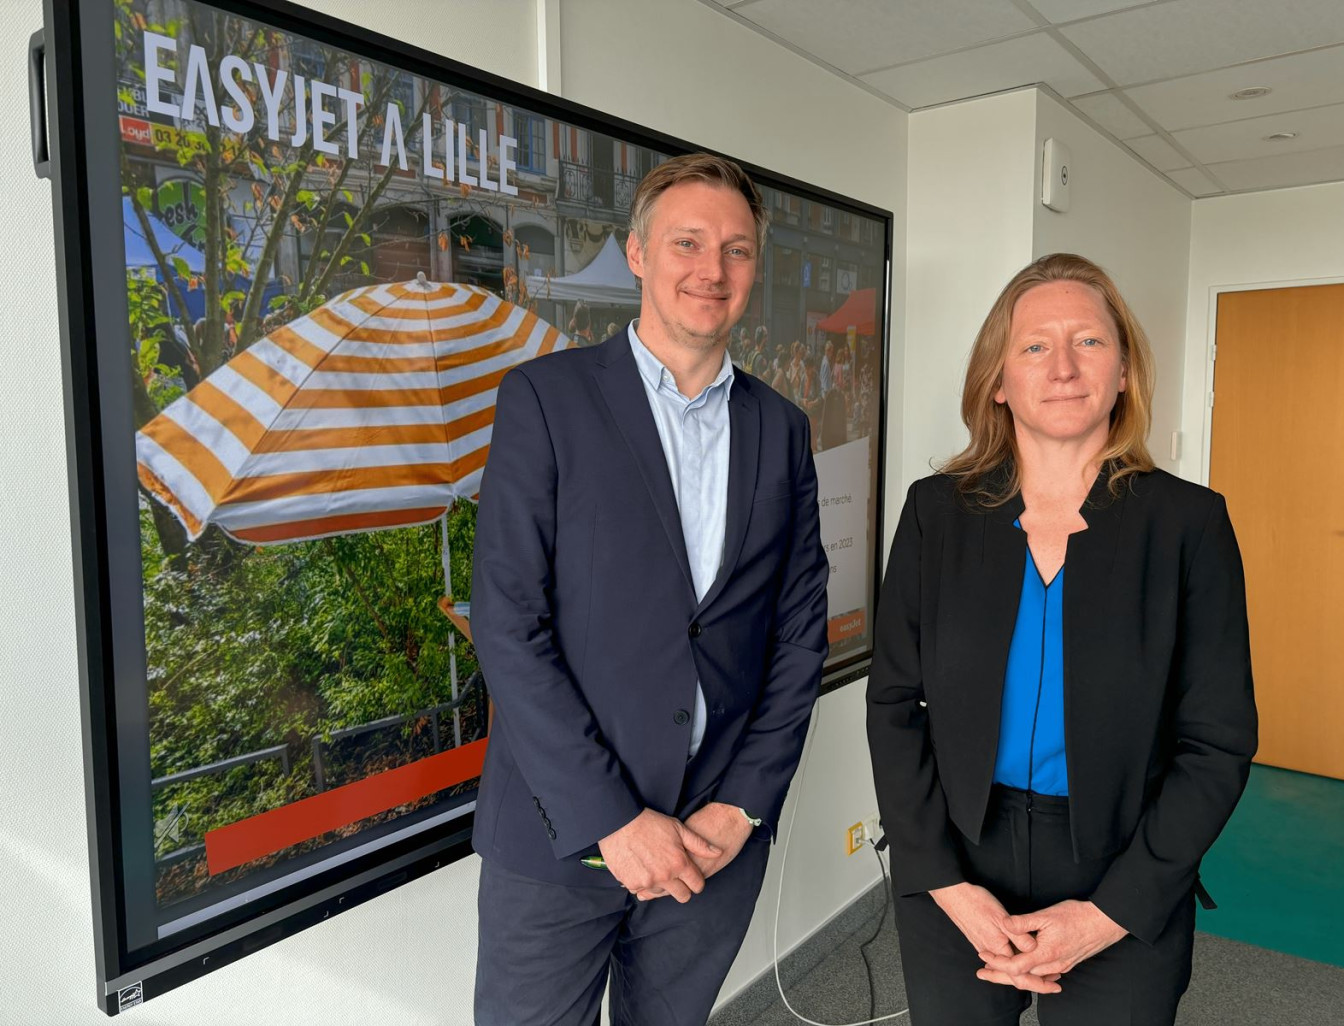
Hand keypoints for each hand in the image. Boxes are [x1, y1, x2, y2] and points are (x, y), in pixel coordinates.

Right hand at [634, 803, 752, 898]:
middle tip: (675, 876)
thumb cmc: (650, 823)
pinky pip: (642, 890)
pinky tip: (641, 868)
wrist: (619, 822)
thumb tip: (718, 852)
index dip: (696, 882)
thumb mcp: (678, 828)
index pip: (697, 885)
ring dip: (660, 884)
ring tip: (654, 866)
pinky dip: (643, 882)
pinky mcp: (632, 884)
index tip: (692, 878)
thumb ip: (699, 844)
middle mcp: (665, 876)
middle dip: (682, 889)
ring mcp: (648, 882)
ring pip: (661, 893)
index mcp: (679, 863)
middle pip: (682, 896)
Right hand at [930, 882, 1060, 994]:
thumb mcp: (1002, 918)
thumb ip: (1019, 936)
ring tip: (1042, 975)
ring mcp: (985, 948)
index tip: (1054, 985)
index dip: (1039, 982)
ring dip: (1024, 973)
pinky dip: (1012, 965)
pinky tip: (1017, 961)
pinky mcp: (981, 941)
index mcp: (998, 949)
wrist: (953, 895)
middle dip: (1035, 982)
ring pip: (1007, 968)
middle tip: (1053, 984)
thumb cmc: (977, 903)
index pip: (1020, 975)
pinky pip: (1000, 960)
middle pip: (1014, 976)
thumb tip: (1035, 951)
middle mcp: (991, 953)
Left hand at [976, 899, 1126, 984]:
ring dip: (1014, 975)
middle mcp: (1053, 965)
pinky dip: (1030, 974)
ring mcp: (1060, 967)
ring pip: (1033, 977)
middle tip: (983, 973)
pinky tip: (1024, 969)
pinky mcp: (1066, 964)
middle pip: (1021, 978)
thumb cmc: (1077, 916)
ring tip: (998, 970)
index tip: (983, 956)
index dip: (997, 963)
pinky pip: (1044, 975)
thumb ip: (1023, 922)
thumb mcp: (1047, 915)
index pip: (1015, 967)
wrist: (1104, 922)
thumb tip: (1004, 924)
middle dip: (1000, 975)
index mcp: (1046, 954)